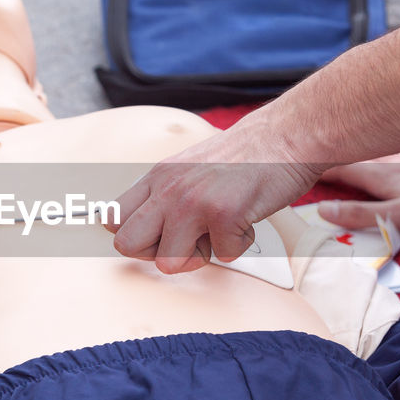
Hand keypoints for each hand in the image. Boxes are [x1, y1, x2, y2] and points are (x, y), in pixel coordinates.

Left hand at [108, 114, 322, 273]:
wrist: (286, 136)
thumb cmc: (244, 157)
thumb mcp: (189, 168)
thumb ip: (165, 195)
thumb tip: (144, 232)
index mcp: (157, 177)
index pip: (113, 219)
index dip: (134, 237)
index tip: (158, 237)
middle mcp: (168, 189)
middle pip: (127, 246)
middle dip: (156, 254)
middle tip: (186, 242)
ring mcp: (193, 203)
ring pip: (170, 263)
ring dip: (201, 255)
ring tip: (220, 228)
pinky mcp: (224, 216)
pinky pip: (222, 257)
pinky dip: (239, 243)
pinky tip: (247, 217)